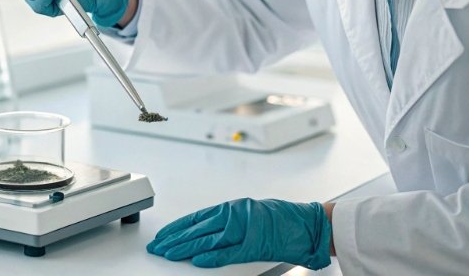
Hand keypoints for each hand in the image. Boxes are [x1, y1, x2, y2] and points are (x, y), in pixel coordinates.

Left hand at [146, 198, 330, 269]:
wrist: (310, 224)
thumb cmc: (285, 219)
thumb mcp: (251, 214)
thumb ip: (230, 222)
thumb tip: (206, 232)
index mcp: (234, 207)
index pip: (197, 217)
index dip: (178, 227)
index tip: (163, 235)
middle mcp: (235, 215)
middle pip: (197, 229)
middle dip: (174, 238)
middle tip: (157, 247)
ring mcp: (245, 229)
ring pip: (207, 239)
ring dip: (184, 247)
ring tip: (167, 253)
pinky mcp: (255, 245)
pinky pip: (228, 252)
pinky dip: (210, 257)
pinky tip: (194, 260)